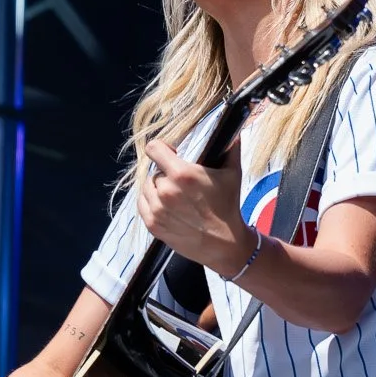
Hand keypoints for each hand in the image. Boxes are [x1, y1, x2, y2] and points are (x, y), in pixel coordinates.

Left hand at [137, 139, 251, 276]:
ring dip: (158, 188)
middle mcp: (166, 191)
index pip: (153, 149)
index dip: (161, 148)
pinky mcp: (153, 224)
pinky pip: (142, 203)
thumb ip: (230, 148)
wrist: (225, 244)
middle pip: (155, 170)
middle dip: (166, 173)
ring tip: (175, 195)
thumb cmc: (228, 207)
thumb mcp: (233, 173)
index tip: (170, 154)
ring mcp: (157, 209)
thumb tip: (232, 132)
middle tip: (181, 182)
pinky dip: (151, 202)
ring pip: (148, 187)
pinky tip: (166, 205)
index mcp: (182, 174)